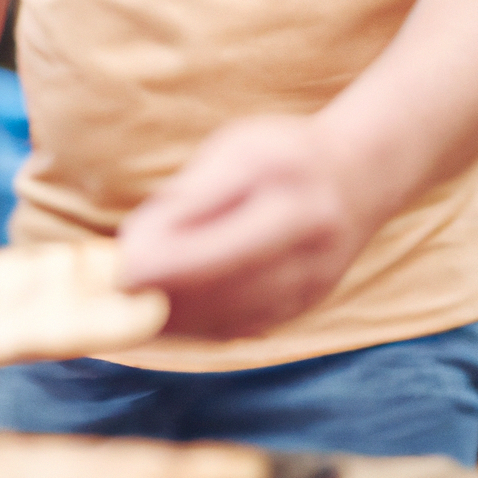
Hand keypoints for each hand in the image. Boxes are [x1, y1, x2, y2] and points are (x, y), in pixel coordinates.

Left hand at [118, 114, 370, 338]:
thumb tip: (139, 243)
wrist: (360, 174)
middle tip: (116, 287)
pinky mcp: (304, 306)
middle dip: (161, 294)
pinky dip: (198, 324)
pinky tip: (167, 309)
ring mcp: (312, 283)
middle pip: (222, 290)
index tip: (120, 265)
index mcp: (290, 196)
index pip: (215, 245)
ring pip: (230, 318)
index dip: (163, 263)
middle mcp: (309, 245)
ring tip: (133, 298)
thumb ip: (192, 195)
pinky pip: (242, 327)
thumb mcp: (236, 150)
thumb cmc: (283, 152)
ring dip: (174, 315)